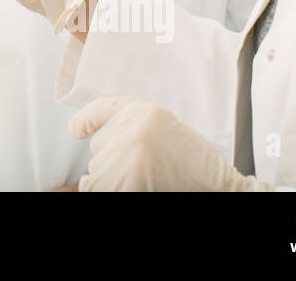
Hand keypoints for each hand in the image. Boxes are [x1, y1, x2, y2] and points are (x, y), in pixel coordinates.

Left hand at [70, 97, 272, 190]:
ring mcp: (129, 150)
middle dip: (112, 160)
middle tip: (144, 168)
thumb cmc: (194, 163)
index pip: (101, 107)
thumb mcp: (163, 128)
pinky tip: (127, 186)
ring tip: (143, 178)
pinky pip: (95, 185)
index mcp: (143, 109)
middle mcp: (133, 125)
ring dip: (111, 178)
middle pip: (98, 147)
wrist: (218, 186)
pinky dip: (104, 188)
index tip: (77, 130)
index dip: (85, 120)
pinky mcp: (129, 177)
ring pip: (96, 168)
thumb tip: (93, 138)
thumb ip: (133, 125)